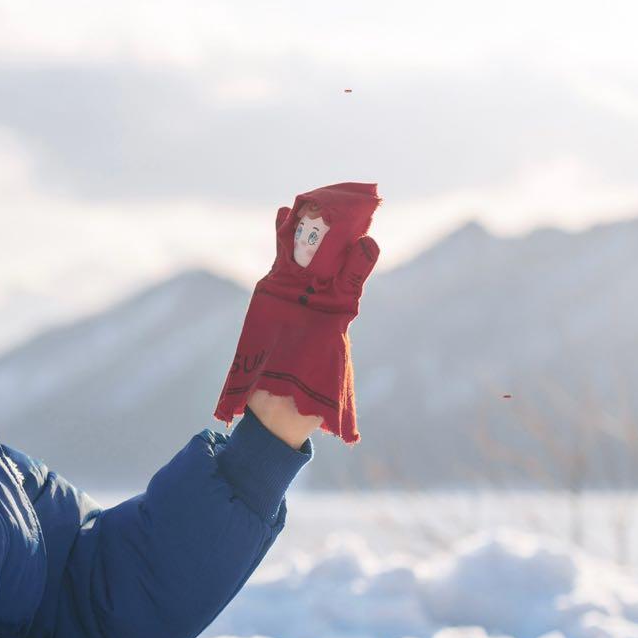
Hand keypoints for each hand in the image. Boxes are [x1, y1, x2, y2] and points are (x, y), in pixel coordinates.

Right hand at [213, 183, 380, 443]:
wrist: (273, 406)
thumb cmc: (309, 403)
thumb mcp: (326, 401)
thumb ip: (338, 407)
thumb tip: (351, 439)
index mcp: (339, 315)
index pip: (354, 280)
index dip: (360, 261)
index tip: (366, 243)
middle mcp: (322, 299)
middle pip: (334, 255)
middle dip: (339, 228)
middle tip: (346, 201)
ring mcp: (297, 292)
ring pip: (307, 251)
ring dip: (312, 225)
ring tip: (314, 198)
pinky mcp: (272, 291)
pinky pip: (279, 257)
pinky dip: (282, 234)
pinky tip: (284, 211)